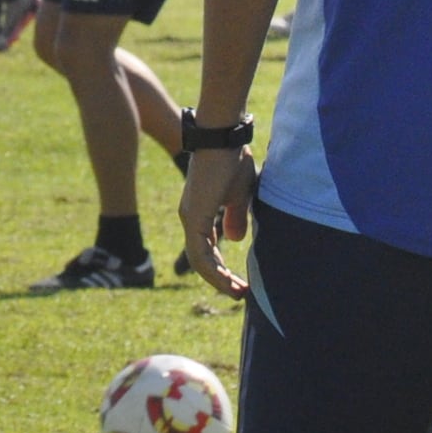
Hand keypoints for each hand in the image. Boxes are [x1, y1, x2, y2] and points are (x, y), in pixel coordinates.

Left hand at [177, 149, 257, 297]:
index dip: (221, 268)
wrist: (224, 138)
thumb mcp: (239, 195)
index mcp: (199, 213)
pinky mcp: (194, 215)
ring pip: (200, 260)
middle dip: (221, 280)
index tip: (239, 282)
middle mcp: (190, 218)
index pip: (206, 250)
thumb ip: (235, 217)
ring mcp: (190, 217)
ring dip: (218, 279)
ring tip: (238, 292)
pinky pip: (200, 253)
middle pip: (201, 260)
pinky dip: (213, 269)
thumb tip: (235, 239)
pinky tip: (227, 280)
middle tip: (240, 294)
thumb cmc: (232, 160)